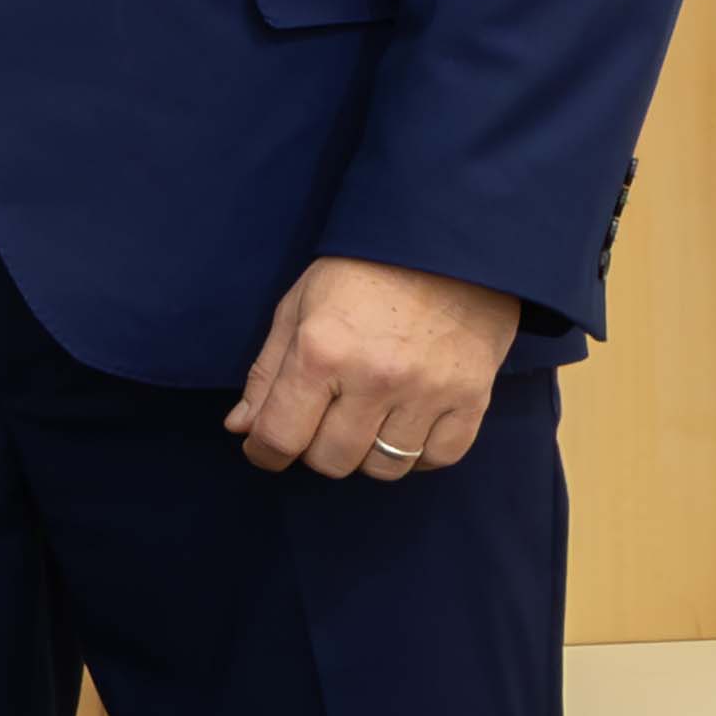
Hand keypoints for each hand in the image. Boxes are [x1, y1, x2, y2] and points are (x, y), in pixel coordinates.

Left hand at [226, 251, 523, 488]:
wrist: (445, 246)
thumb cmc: (360, 274)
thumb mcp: (297, 309)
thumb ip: (267, 373)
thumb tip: (243, 428)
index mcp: (321, 352)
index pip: (280, 437)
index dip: (264, 452)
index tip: (266, 449)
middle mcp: (375, 378)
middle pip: (331, 460)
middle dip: (315, 449)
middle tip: (321, 422)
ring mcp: (428, 391)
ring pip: (384, 468)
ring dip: (367, 454)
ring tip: (365, 421)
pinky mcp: (473, 398)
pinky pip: (439, 458)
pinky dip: (419, 454)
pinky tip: (407, 425)